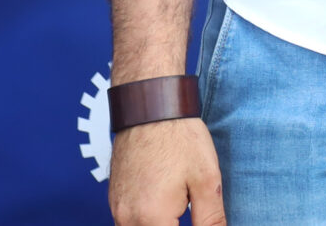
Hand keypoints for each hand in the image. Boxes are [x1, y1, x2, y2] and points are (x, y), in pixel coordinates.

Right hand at [109, 117, 225, 225]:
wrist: (150, 110)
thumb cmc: (180, 139)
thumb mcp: (206, 179)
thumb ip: (211, 217)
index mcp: (151, 218)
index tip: (203, 221)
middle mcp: (127, 218)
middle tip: (190, 208)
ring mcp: (117, 209)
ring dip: (161, 225)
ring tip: (180, 209)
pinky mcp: (114, 200)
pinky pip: (129, 223)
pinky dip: (148, 221)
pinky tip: (167, 207)